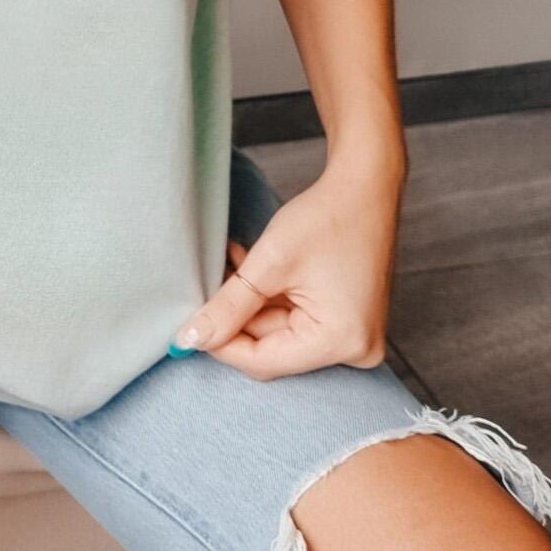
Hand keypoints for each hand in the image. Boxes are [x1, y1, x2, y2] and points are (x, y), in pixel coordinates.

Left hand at [175, 151, 403, 380]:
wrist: (364, 188)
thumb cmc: (326, 219)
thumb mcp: (268, 264)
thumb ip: (227, 307)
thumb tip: (190, 340)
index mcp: (340, 341)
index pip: (263, 361)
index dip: (220, 344)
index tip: (187, 327)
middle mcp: (353, 349)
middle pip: (270, 348)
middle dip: (234, 316)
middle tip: (207, 282)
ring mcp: (351, 335)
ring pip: (276, 331)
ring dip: (247, 301)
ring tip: (230, 260)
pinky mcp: (344, 320)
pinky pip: (293, 319)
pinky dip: (267, 296)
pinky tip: (247, 264)